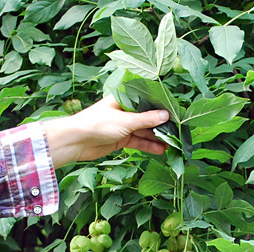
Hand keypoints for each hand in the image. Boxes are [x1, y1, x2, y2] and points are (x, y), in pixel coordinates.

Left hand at [44, 95, 169, 168]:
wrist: (76, 141)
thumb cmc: (98, 124)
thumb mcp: (126, 120)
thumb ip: (146, 119)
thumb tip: (165, 115)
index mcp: (124, 99)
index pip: (147, 100)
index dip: (161, 107)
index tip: (175, 112)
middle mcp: (125, 111)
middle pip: (147, 117)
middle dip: (161, 125)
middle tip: (177, 131)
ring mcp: (123, 126)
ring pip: (144, 131)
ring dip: (157, 138)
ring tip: (172, 144)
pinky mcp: (121, 139)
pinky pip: (138, 142)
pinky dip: (149, 146)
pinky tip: (161, 150)